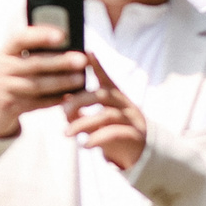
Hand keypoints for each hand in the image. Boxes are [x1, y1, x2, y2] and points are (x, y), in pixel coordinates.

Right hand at [0, 25, 88, 138]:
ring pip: (36, 85)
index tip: (62, 34)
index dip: (41, 35)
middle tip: (81, 59)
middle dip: (59, 61)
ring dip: (60, 82)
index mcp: (5, 52)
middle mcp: (3, 68)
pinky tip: (69, 97)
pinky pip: (35, 103)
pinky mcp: (9, 106)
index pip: (21, 38)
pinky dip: (53, 100)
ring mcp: (5, 88)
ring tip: (79, 79)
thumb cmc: (5, 78)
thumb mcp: (10, 62)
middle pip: (34, 63)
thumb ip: (31, 54)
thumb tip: (67, 46)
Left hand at [62, 57, 149, 172]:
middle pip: (103, 95)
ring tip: (67, 133)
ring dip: (83, 123)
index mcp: (116, 98)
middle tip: (63, 109)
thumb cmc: (115, 132)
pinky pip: (115, 134)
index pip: (106, 78)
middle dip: (80, 100)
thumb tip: (64, 101)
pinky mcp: (135, 137)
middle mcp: (125, 105)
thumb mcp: (98, 120)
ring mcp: (132, 120)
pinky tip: (84, 145)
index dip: (97, 65)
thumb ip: (82, 112)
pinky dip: (97, 138)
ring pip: (107, 115)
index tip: (87, 52)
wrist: (142, 154)